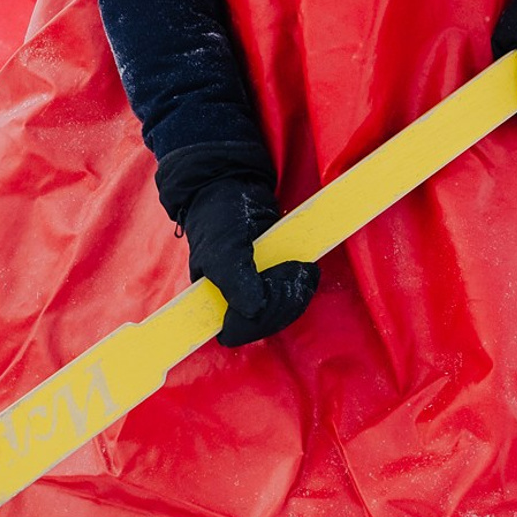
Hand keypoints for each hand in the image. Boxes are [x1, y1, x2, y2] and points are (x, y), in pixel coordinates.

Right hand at [181, 177, 320, 348]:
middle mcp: (230, 300)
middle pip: (263, 323)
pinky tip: (305, 270)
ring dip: (296, 295)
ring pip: (279, 314)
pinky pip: (288, 299)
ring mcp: (252, 292)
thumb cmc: (218, 215)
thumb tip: (253, 311)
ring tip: (304, 269)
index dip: (259, 318)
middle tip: (296, 269)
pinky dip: (301, 288)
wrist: (232, 185)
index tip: (271, 288)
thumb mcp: (223, 246)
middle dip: (284, 301)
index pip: (237, 330)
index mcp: (211, 298)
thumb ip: (235, 280)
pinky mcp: (270, 281)